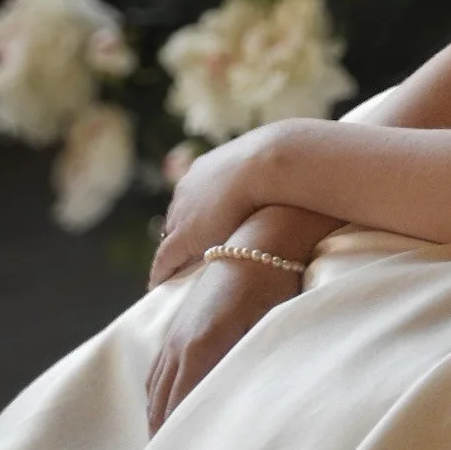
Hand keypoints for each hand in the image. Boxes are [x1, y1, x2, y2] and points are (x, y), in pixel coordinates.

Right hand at [146, 255, 300, 433]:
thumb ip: (249, 366)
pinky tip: (162, 410)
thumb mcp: (268, 326)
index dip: (179, 439)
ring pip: (155, 389)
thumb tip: (240, 407)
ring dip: (156, 418)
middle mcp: (180, 344)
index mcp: (201, 347)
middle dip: (162, 437)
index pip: (182, 407)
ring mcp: (175, 335)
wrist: (259, 241)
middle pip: (162, 403)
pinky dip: (156, 396)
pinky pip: (157, 371)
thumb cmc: (273, 284)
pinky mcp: (178, 327)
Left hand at [149, 127, 280, 288]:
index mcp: (209, 169)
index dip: (200, 213)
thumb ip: (272, 175)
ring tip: (174, 269)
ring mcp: (184, 211)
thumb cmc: (282, 164)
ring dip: (174, 250)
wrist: (268, 165)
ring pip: (172, 235)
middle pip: (180, 215)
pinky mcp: (183, 237)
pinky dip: (162, 272)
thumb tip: (291, 179)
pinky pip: (165, 259)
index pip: (197, 196)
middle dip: (183, 230)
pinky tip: (159, 286)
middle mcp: (190, 187)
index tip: (204, 226)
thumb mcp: (274, 167)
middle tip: (188, 250)